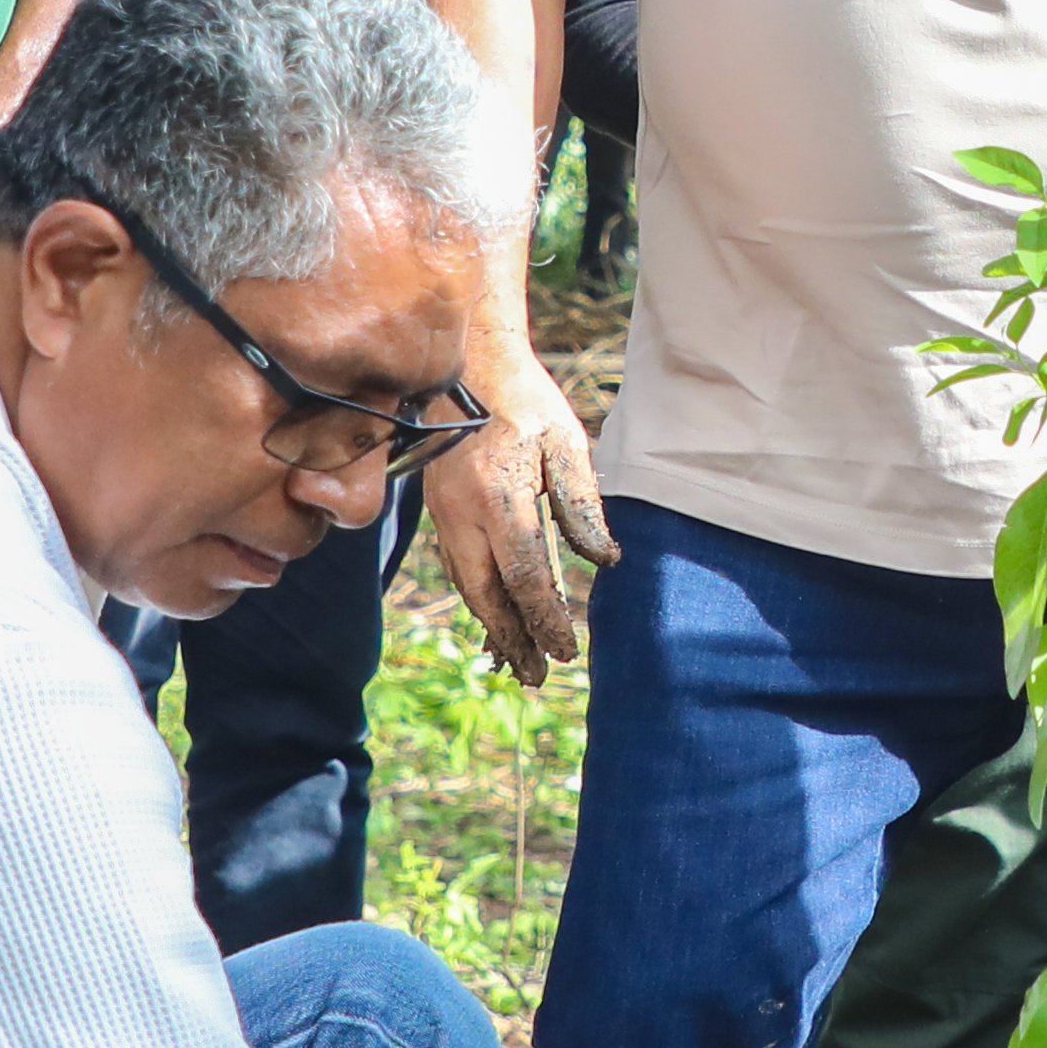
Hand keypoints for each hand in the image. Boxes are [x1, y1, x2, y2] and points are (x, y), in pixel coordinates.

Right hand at [426, 337, 611, 672]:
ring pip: (469, 587)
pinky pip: (460, 570)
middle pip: (487, 595)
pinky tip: (495, 622)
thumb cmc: (526, 403)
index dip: (546, 618)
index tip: (568, 651)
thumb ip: (582, 504)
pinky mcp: (440, 513)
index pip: (524, 575)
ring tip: (518, 664)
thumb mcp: (565, 443)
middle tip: (539, 678)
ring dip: (494, 629)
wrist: (466, 368)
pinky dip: (479, 602)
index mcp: (500, 497)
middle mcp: (464, 514)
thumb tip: (605, 561)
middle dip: (515, 640)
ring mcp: (445, 516)